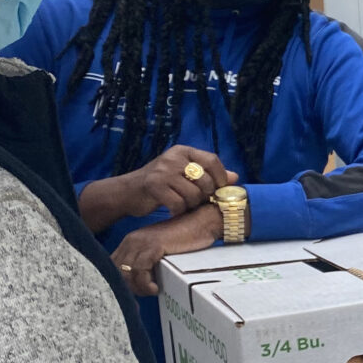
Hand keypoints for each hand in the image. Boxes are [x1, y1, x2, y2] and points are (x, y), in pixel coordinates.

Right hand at [80, 144, 234, 231]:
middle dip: (204, 195)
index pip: (212, 160)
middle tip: (196, 201)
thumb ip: (208, 175)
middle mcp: (173, 158)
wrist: (127, 192)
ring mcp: (163, 171)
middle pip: (205, 180)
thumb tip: (235, 177)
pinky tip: (173, 211)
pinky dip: (178, 211)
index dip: (220, 177)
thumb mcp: (183, 174)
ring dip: (191, 205)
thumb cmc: (160, 184)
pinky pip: (179, 204)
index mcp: (183, 151)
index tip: (218, 189)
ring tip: (182, 205)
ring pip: (193, 194)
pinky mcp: (154, 186)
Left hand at [112, 205, 221, 295]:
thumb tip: (141, 284)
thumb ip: (148, 262)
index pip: (113, 266)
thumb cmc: (186, 239)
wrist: (202, 223)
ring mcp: (140, 242)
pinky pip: (140, 271)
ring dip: (139, 288)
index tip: (136, 293)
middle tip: (146, 293)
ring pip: (127, 273)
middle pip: (117, 271)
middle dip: (130, 288)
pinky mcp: (152, 246)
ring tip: (153, 291)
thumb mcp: (160, 250)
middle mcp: (131, 240)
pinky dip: (146, 284)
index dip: (120, 283)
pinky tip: (156, 288)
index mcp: (130, 241)